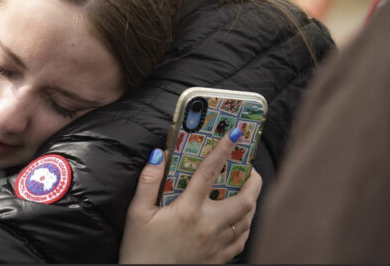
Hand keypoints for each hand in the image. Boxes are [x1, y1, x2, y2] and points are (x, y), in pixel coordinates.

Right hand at [119, 129, 261, 263]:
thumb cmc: (141, 248)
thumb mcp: (137, 212)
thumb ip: (148, 181)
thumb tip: (158, 154)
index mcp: (188, 210)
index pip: (209, 173)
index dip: (222, 151)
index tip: (233, 135)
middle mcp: (208, 226)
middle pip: (245, 199)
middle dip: (253, 179)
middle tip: (249, 167)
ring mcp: (218, 244)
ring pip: (248, 219)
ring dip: (251, 201)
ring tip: (245, 189)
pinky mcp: (220, 258)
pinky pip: (242, 239)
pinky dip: (245, 224)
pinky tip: (238, 219)